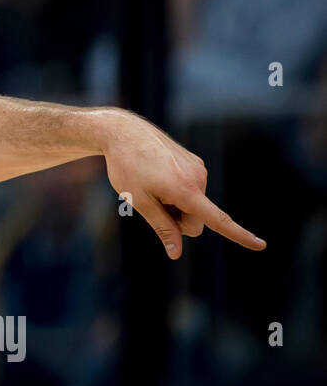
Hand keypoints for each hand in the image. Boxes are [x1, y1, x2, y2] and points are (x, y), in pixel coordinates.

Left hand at [99, 109, 265, 259]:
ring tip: (151, 185)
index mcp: (186, 190)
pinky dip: (177, 192)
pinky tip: (157, 176)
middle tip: (151, 203)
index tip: (261, 246)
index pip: (217, 219)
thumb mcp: (140, 202)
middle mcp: (198, 179)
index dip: (239, 235)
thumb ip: (162, 227)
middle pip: (196, 220)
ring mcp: (198, 169)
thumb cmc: (126, 168)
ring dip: (175, 205)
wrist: (124, 132)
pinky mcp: (195, 163)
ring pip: (193, 206)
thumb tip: (176, 253)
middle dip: (178, 221)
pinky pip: (191, 190)